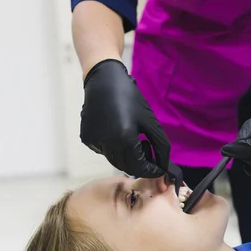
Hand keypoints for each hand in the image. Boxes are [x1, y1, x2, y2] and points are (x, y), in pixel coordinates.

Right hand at [80, 59, 169, 177]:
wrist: (103, 80)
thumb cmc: (130, 98)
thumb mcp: (150, 122)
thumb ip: (160, 146)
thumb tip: (163, 165)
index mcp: (124, 140)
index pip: (140, 167)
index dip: (152, 170)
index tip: (160, 167)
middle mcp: (107, 145)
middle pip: (127, 167)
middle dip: (141, 164)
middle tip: (149, 151)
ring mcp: (94, 143)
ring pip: (115, 161)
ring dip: (128, 157)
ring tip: (135, 139)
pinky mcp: (87, 139)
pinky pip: (104, 151)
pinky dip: (115, 148)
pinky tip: (118, 132)